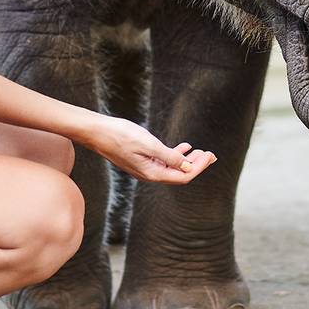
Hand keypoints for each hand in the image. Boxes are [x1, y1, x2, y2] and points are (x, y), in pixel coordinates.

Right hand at [83, 116, 216, 184]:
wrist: (97, 132)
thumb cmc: (120, 135)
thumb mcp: (148, 144)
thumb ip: (169, 156)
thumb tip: (187, 167)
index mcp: (152, 173)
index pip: (183, 176)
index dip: (199, 167)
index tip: (210, 155)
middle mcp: (150, 174)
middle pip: (180, 174)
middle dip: (197, 165)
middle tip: (211, 154)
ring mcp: (145, 167)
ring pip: (173, 168)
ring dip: (188, 160)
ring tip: (201, 152)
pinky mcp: (141, 159)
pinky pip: (163, 161)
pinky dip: (175, 155)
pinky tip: (183, 148)